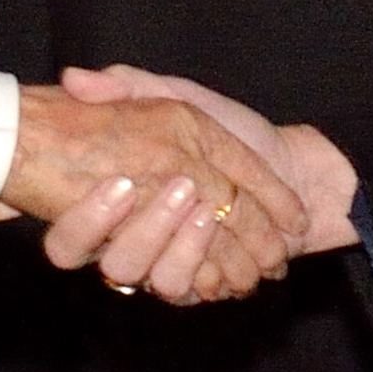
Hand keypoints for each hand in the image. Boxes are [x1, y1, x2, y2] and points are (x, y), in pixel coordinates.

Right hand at [0, 81, 295, 302]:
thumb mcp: (180, 96)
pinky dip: (208, 276)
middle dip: (148, 231)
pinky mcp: (197, 285)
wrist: (300, 165)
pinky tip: (230, 258)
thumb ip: (130, 86)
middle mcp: (133, 235)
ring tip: (209, 216)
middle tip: (181, 195)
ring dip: (182, 252)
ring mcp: (164, 263)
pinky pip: (188, 292)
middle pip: (120, 259)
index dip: (90, 218)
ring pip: (155, 279)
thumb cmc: (237, 128)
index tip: (120, 188)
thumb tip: (73, 80)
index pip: (78, 228)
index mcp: (118, 192)